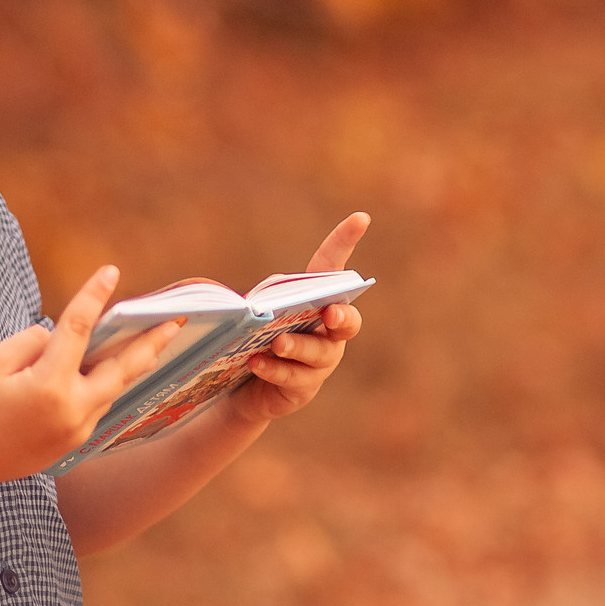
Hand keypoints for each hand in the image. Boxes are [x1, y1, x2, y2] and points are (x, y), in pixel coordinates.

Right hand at [0, 265, 181, 483]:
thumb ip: (34, 341)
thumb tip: (61, 337)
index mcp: (49, 385)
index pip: (78, 329)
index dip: (94, 296)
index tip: (110, 271)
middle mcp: (71, 410)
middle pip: (122, 368)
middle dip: (151, 342)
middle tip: (175, 321)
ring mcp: (76, 431)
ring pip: (112, 389)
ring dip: (131, 364)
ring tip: (155, 340)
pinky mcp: (73, 444)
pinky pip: (98, 407)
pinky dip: (107, 385)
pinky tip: (116, 370)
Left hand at [229, 212, 368, 426]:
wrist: (243, 387)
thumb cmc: (252, 339)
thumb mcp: (255, 314)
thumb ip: (258, 305)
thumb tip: (247, 306)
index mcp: (317, 302)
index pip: (333, 269)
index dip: (346, 242)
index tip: (361, 217)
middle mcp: (328, 332)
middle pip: (347, 321)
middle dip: (342, 315)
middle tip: (329, 311)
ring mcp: (320, 363)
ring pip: (319, 353)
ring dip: (298, 345)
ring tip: (277, 342)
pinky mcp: (303, 388)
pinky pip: (293, 378)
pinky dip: (274, 369)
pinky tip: (255, 362)